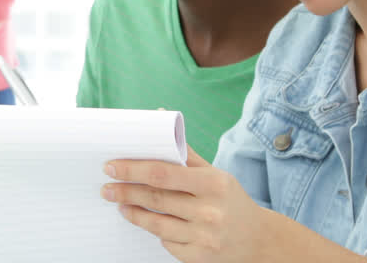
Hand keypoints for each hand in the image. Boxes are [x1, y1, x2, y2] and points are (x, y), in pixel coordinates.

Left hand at [101, 146, 274, 262]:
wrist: (260, 240)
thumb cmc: (231, 200)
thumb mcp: (216, 174)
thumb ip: (187, 153)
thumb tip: (160, 118)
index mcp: (213, 183)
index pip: (163, 173)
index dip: (133, 169)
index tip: (111, 166)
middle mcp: (210, 211)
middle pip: (155, 198)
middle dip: (126, 191)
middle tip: (106, 187)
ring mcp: (205, 237)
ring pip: (157, 224)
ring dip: (133, 213)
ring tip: (120, 204)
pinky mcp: (200, 258)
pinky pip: (168, 244)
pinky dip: (157, 233)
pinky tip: (149, 223)